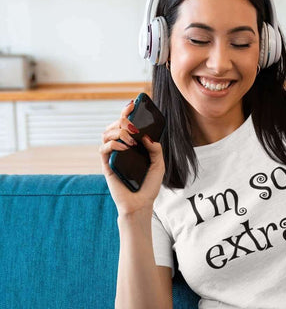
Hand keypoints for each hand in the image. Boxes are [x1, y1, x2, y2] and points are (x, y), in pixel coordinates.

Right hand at [99, 99, 164, 215]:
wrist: (141, 204)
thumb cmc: (149, 185)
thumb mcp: (159, 164)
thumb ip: (155, 149)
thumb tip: (146, 136)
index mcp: (132, 145)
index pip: (127, 124)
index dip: (127, 112)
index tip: (133, 104)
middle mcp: (121, 148)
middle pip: (114, 125)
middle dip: (123, 120)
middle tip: (133, 125)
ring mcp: (113, 156)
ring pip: (106, 134)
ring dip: (118, 132)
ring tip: (131, 140)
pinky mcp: (107, 165)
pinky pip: (103, 149)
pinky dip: (113, 144)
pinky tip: (125, 148)